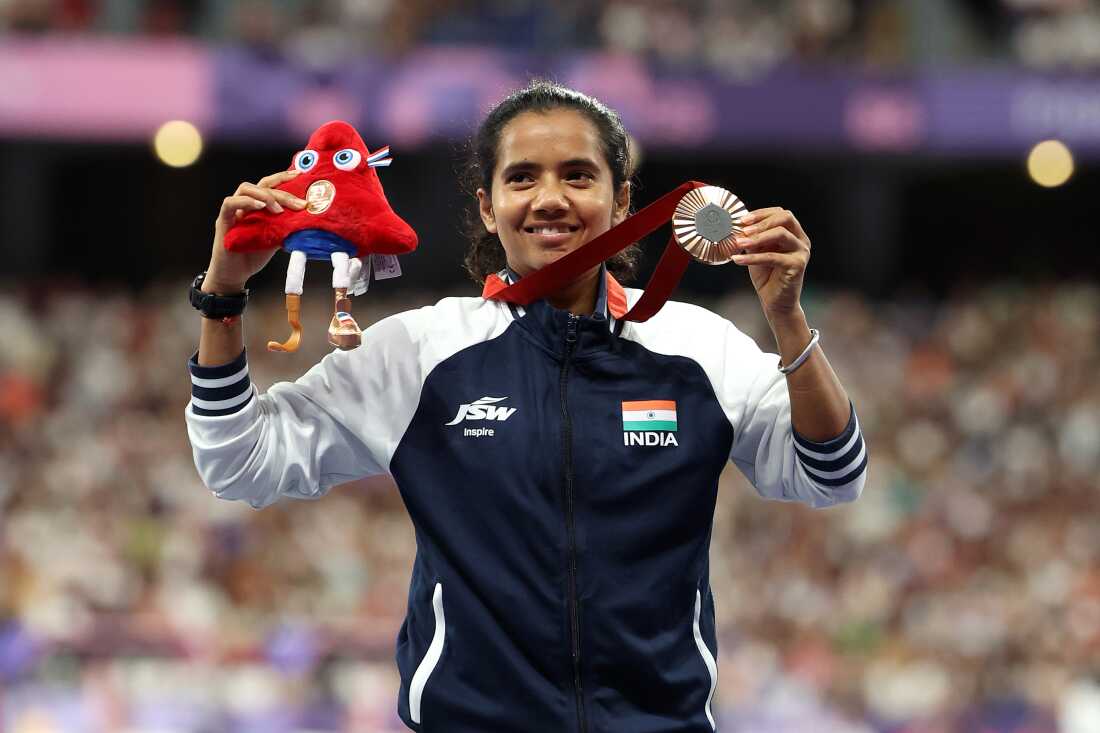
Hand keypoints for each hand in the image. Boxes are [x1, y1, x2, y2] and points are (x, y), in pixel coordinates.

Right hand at [203, 169, 306, 292]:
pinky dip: (246, 202)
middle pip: (262, 185)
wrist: (235, 274)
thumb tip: (307, 221)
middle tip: (299, 203)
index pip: (269, 185)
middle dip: (283, 191)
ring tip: (279, 209)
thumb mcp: (276, 239)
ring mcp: (233, 211)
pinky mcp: (222, 220)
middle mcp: (244, 204)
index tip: (300, 175)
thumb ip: (286, 227)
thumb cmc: (253, 255)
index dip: (283, 178)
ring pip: (245, 188)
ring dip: (265, 195)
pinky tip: (260, 207)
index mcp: (258, 206)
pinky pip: (230, 203)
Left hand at [731, 207, 810, 322]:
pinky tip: (737, 260)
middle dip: (762, 221)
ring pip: (780, 234)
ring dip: (757, 237)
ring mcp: (801, 252)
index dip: (761, 213)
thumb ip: (753, 239)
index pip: (781, 213)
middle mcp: (801, 240)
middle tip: (743, 229)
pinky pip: (773, 256)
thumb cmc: (767, 276)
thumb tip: (739, 227)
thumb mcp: (757, 252)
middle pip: (785, 218)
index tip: (743, 220)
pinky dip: (753, 257)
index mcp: (794, 234)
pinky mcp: (797, 265)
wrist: (775, 302)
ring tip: (739, 243)